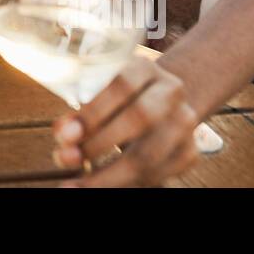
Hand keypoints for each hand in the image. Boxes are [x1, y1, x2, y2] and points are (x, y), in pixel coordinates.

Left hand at [51, 57, 199, 186]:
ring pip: (149, 156)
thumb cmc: (118, 100)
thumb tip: (63, 133)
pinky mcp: (190, 152)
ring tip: (77, 185)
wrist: (160, 103)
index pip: (120, 84)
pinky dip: (126, 184)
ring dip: (108, 176)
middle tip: (67, 159)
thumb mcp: (100, 94)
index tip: (64, 135)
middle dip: (98, 144)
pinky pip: (158, 175)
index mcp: (144, 67)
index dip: (92, 112)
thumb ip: (81, 113)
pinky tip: (103, 185)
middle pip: (139, 118)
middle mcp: (170, 91)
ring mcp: (185, 122)